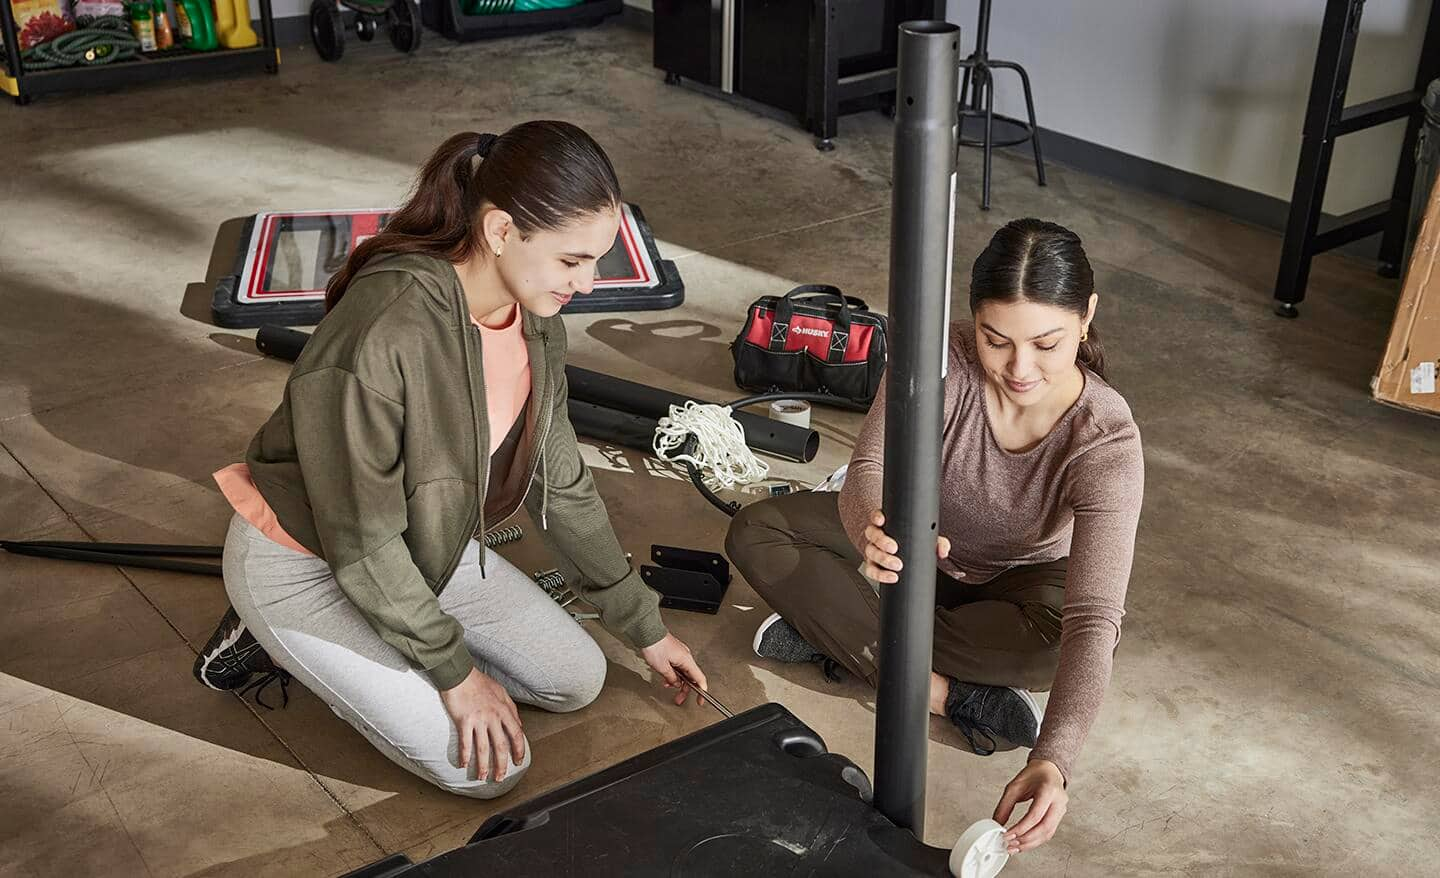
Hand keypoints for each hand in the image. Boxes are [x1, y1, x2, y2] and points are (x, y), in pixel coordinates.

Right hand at [438, 667, 525, 781]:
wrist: (460, 674)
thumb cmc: (479, 682)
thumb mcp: (501, 692)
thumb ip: (511, 709)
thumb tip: (520, 725)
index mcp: (504, 710)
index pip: (516, 734)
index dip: (519, 750)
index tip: (518, 761)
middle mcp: (494, 717)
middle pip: (501, 746)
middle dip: (502, 764)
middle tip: (500, 777)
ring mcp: (479, 720)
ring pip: (483, 749)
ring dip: (483, 766)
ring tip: (482, 777)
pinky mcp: (464, 721)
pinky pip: (465, 743)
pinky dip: (464, 755)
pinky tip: (463, 764)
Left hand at [641, 632, 708, 706]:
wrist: (648, 632)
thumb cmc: (655, 646)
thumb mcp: (662, 668)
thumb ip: (671, 678)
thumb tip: (676, 683)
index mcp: (687, 660)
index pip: (699, 679)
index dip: (701, 691)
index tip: (701, 700)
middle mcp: (686, 656)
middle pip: (690, 677)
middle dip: (684, 689)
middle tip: (679, 699)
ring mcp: (680, 654)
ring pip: (683, 672)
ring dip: (676, 681)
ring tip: (667, 686)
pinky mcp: (674, 652)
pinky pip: (677, 666)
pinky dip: (673, 674)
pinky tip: (665, 677)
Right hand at [861, 510, 950, 583]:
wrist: (904, 557)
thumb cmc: (913, 543)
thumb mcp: (926, 539)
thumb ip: (938, 542)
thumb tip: (943, 550)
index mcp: (887, 524)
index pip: (877, 516)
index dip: (877, 518)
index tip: (882, 521)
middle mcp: (877, 536)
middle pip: (872, 534)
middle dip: (882, 541)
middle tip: (894, 548)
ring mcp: (873, 550)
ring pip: (871, 552)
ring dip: (882, 559)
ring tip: (897, 565)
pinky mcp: (873, 565)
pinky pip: (871, 570)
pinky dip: (880, 575)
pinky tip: (891, 577)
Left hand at [993, 759, 1067, 853]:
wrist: (1048, 769)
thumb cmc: (1034, 774)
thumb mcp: (1015, 786)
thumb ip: (1005, 805)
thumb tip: (997, 823)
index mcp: (1048, 790)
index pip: (1035, 815)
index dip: (1020, 828)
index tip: (1007, 835)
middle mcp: (1058, 802)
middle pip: (1044, 828)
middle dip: (1026, 840)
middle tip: (1011, 845)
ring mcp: (1061, 810)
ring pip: (1048, 833)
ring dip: (1031, 843)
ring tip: (1015, 847)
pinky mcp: (1059, 817)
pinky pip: (1049, 832)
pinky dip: (1036, 840)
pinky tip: (1024, 843)